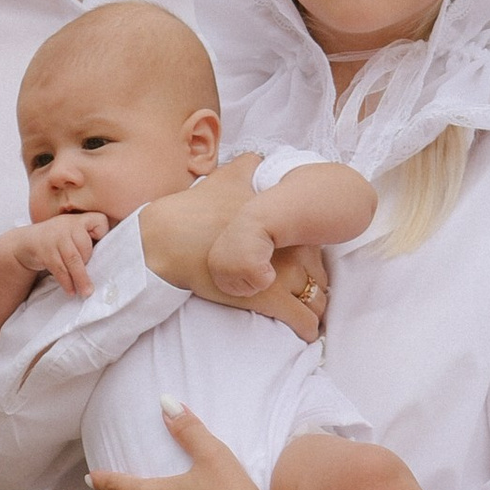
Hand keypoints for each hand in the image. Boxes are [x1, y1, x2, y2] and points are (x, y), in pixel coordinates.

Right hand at [17, 214, 107, 299]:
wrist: (27, 242)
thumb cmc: (58, 240)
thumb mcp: (73, 233)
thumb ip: (89, 239)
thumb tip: (110, 261)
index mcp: (79, 220)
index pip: (100, 221)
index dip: (103, 233)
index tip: (101, 247)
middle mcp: (67, 225)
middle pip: (86, 246)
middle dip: (88, 264)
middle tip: (91, 279)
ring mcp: (55, 237)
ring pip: (74, 260)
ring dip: (81, 279)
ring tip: (87, 292)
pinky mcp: (44, 251)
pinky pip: (60, 269)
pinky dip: (66, 282)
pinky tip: (71, 291)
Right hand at [139, 163, 323, 333]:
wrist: (168, 238)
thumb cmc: (194, 209)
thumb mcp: (226, 176)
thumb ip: (248, 165)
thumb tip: (259, 158)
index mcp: (287, 220)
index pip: (317, 245)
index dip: (311, 257)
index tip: (302, 265)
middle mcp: (292, 245)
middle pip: (321, 274)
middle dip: (315, 284)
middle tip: (304, 292)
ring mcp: (284, 274)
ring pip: (317, 298)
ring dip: (314, 307)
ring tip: (305, 312)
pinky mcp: (270, 300)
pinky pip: (304, 320)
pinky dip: (307, 328)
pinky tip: (304, 331)